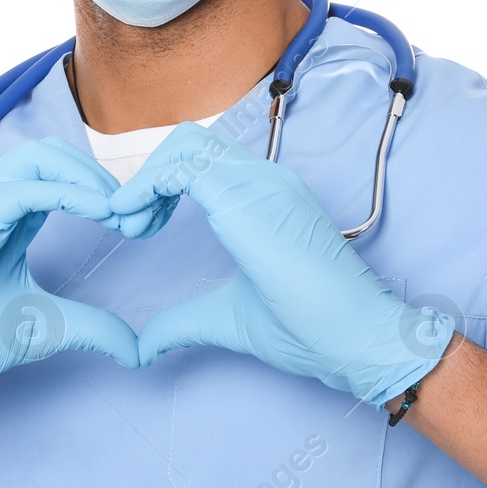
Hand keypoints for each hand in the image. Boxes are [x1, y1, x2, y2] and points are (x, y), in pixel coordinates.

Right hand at [0, 137, 139, 430]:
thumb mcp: (43, 328)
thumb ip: (90, 328)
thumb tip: (136, 349)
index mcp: (5, 215)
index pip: (61, 176)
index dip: (105, 192)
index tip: (142, 227)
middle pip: (56, 155)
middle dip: (103, 178)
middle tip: (138, 217)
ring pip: (44, 157)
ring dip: (92, 180)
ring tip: (122, 214)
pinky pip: (27, 187)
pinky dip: (71, 193)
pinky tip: (101, 214)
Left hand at [108, 124, 454, 406]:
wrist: (354, 338)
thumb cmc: (309, 328)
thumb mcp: (227, 317)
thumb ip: (184, 321)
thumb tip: (144, 346)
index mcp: (265, 197)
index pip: (202, 160)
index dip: (162, 184)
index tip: (143, 228)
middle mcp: (264, 179)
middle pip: (188, 142)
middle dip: (149, 176)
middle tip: (132, 225)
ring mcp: (260, 183)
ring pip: (184, 144)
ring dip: (146, 180)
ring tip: (133, 226)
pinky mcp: (249, 197)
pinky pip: (184, 166)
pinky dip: (146, 186)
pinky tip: (133, 220)